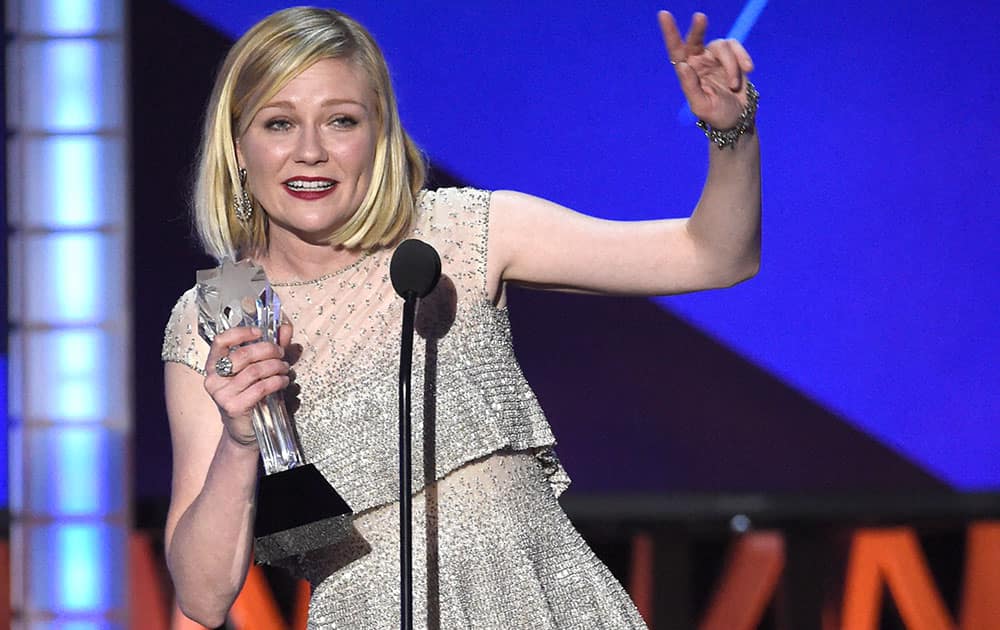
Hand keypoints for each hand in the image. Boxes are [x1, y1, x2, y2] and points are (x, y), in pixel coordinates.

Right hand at [203, 323, 292, 447]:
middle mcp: (213, 378)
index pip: (221, 341)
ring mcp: (221, 394)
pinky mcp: (233, 407)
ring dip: (276, 367)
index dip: (241, 333)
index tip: (260, 332)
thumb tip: (285, 328)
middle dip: (268, 350)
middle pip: (243, 355)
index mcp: (214, 365)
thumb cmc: (251, 396)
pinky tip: (284, 382)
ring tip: (285, 369)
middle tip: (281, 354)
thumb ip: (271, 348)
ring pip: (255, 371)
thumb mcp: (259, 369)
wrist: (245, 429)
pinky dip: (277, 382)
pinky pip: (260, 388)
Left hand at [658, 11, 754, 128]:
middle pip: (695, 39)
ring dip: (730, 65)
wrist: (738, 117)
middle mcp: (699, 61)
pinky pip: (735, 47)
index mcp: (687, 73)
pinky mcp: (732, 56)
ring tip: (733, 85)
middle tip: (699, 17)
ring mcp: (715, 57)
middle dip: (698, 29)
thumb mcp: (701, 106)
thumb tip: (682, 65)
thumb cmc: (716, 114)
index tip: (663, 15)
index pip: (676, 51)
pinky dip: (742, 57)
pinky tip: (748, 69)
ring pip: (722, 46)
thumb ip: (691, 86)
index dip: (670, 33)